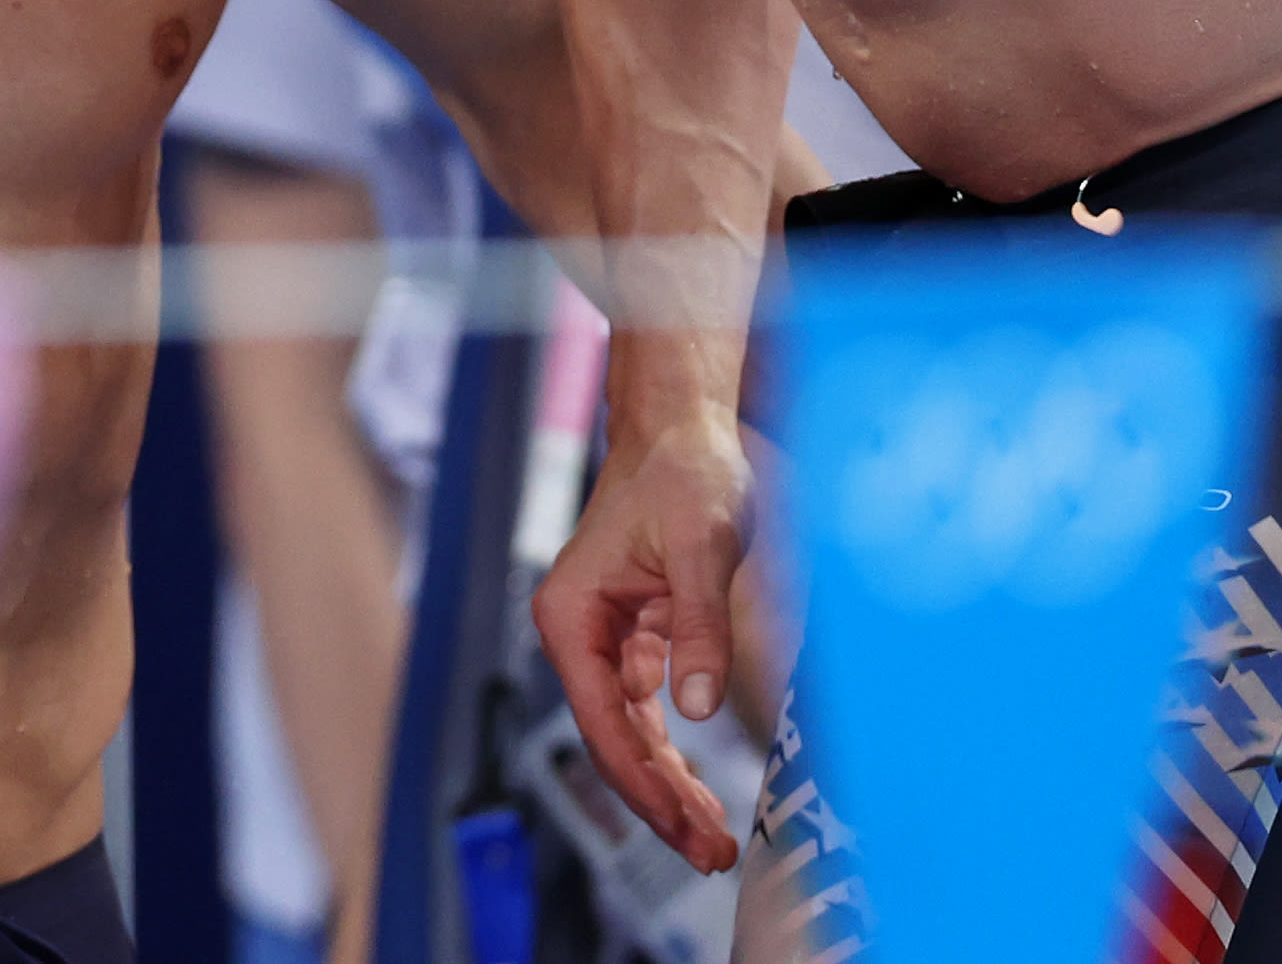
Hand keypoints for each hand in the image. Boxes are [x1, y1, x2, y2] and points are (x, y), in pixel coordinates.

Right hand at [529, 414, 752, 873]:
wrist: (684, 429)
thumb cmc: (685, 473)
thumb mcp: (704, 547)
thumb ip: (698, 628)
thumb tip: (696, 710)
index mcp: (570, 614)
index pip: (601, 721)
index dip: (644, 783)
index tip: (686, 827)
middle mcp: (576, 631)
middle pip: (612, 738)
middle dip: (659, 800)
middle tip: (710, 852)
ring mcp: (603, 636)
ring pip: (629, 731)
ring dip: (667, 783)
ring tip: (710, 837)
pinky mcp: (632, 635)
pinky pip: (646, 709)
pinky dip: (672, 748)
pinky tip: (698, 786)